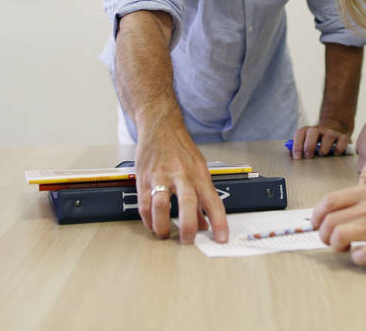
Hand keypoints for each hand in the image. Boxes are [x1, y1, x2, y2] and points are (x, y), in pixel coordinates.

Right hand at [134, 123, 228, 243]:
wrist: (160, 126)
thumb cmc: (180, 147)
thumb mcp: (199, 168)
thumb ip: (201, 196)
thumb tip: (204, 223)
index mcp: (199, 174)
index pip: (213, 201)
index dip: (219, 222)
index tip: (221, 238)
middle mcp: (182, 175)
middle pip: (187, 203)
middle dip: (188, 226)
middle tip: (188, 240)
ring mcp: (161, 176)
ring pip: (161, 205)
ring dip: (163, 225)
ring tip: (165, 234)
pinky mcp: (144, 178)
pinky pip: (144, 203)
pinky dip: (147, 219)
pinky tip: (152, 224)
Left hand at [291, 120, 350, 158]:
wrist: (335, 129)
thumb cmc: (317, 140)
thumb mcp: (306, 141)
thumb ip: (298, 147)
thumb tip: (291, 155)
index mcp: (308, 130)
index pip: (299, 133)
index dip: (297, 145)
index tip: (297, 157)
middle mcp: (319, 129)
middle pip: (312, 132)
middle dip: (309, 146)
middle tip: (309, 157)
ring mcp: (332, 132)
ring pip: (328, 136)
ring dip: (324, 148)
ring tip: (322, 156)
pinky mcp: (343, 137)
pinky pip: (341, 142)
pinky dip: (338, 151)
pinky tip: (334, 155)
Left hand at [311, 185, 365, 264]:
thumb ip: (361, 199)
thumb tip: (335, 210)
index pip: (329, 201)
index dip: (317, 215)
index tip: (316, 223)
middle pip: (329, 222)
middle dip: (323, 233)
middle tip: (328, 239)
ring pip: (338, 237)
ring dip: (335, 245)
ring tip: (344, 247)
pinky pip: (359, 256)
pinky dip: (356, 257)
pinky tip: (363, 254)